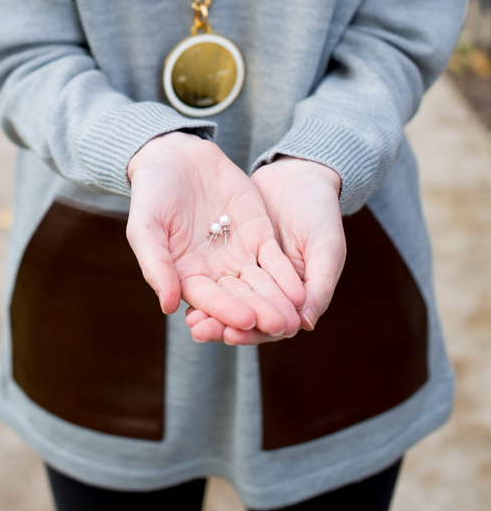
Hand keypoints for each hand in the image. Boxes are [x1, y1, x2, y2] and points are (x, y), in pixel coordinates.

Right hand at [127, 133, 305, 343]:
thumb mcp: (144, 227)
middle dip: (260, 313)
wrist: (174, 157)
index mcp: (186, 276)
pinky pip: (274, 260)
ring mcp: (239, 254)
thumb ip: (155, 265)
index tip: (246, 321)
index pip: (209, 300)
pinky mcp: (258, 235)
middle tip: (280, 327)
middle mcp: (215, 272)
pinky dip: (286, 276)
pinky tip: (300, 291)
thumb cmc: (151, 194)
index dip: (227, 311)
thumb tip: (167, 306)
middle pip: (241, 298)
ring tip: (295, 317)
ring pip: (261, 284)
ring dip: (277, 301)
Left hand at [185, 156, 344, 342]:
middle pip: (242, 313)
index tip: (232, 334)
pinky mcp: (230, 250)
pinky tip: (183, 284)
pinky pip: (216, 269)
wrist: (301, 175)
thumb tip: (305, 324)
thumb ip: (320, 286)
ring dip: (208, 308)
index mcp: (292, 296)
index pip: (268, 325)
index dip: (252, 332)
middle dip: (220, 324)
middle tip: (198, 330)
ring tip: (189, 318)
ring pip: (226, 294)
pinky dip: (203, 278)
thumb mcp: (326, 249)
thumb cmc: (323, 215)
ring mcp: (246, 266)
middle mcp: (265, 286)